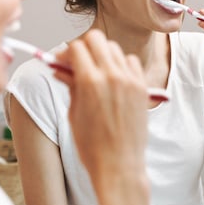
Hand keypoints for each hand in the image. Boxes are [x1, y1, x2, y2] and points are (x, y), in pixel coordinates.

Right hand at [51, 29, 148, 184]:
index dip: (66, 52)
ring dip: (103, 54)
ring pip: (115, 48)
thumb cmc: (92, 146)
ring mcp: (130, 80)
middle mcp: (111, 76)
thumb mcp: (74, 113)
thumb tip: (61, 68)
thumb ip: (70, 85)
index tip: (63, 61)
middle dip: (84, 46)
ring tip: (96, 71)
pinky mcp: (142, 87)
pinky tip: (114, 78)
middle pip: (96, 39)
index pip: (76, 47)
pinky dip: (121, 64)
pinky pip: (131, 62)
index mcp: (89, 82)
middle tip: (79, 61)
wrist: (119, 165)